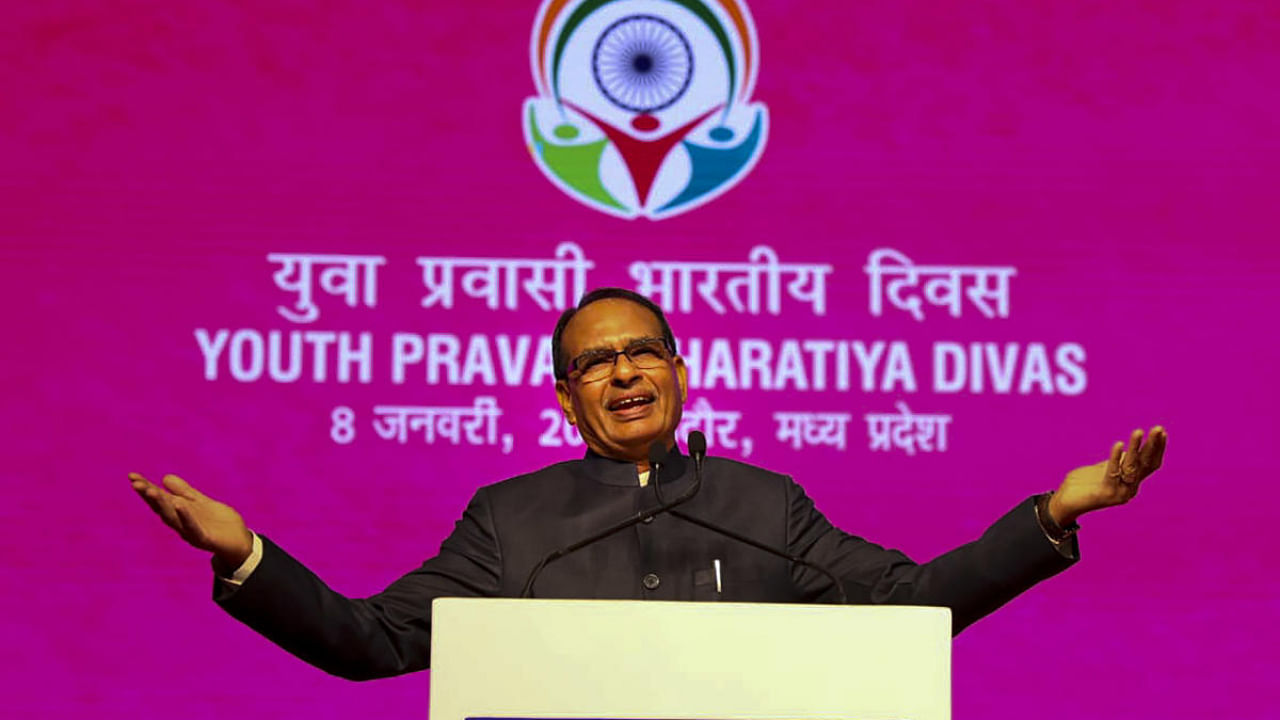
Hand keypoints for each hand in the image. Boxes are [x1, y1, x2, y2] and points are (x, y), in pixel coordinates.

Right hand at [129, 472, 253, 572]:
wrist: (240, 541)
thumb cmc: (219, 522)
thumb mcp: (201, 502)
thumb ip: (185, 492)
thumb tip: (165, 478)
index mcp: (180, 512)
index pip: (160, 498)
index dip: (146, 488)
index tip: (132, 476)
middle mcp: (181, 522)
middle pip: (161, 507)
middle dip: (149, 495)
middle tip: (136, 483)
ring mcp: (191, 531)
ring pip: (172, 518)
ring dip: (162, 505)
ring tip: (152, 491)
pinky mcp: (204, 539)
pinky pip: (193, 528)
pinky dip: (185, 517)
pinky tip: (179, 505)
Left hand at [1048, 426, 1167, 526]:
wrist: (1064, 502)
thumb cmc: (1083, 484)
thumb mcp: (1104, 469)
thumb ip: (1118, 462)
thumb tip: (1130, 449)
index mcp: (1131, 482)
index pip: (1150, 464)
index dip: (1157, 448)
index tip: (1162, 431)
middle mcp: (1129, 488)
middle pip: (1145, 464)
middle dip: (1153, 445)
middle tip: (1158, 428)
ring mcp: (1119, 492)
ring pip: (1131, 466)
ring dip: (1135, 447)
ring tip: (1138, 431)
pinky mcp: (1106, 493)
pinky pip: (1112, 472)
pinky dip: (1115, 457)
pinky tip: (1119, 444)